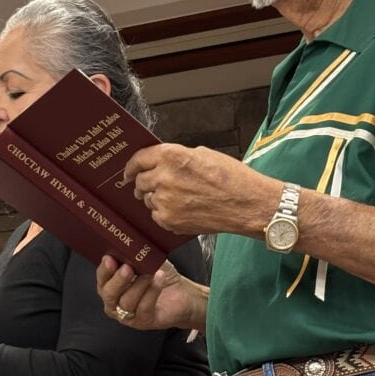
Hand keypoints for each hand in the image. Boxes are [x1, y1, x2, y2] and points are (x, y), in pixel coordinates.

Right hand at [96, 256, 207, 332]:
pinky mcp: (144, 321)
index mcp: (112, 286)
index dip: (104, 270)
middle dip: (117, 280)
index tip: (109, 258)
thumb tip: (130, 241)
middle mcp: (115, 303)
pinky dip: (152, 291)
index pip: (102, 279)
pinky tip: (159, 278)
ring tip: (150, 273)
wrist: (182, 294)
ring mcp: (129, 315)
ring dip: (138, 285)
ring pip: (126, 302)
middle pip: (109, 294)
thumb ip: (135, 254)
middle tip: (127, 268)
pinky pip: (144, 307)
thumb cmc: (160, 276)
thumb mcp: (147, 261)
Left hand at [125, 143, 280, 237]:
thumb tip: (162, 162)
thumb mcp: (202, 155)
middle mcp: (164, 177)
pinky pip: (157, 215)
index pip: (139, 159)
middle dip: (144, 183)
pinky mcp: (170, 220)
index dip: (131, 165)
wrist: (246, 204)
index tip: (128, 171)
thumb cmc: (231, 178)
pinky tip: (183, 210)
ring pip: (148, 199)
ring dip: (156, 198)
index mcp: (171, 156)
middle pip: (140, 180)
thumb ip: (177, 157)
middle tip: (152, 186)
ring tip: (178, 198)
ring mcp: (165, 201)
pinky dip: (165, 213)